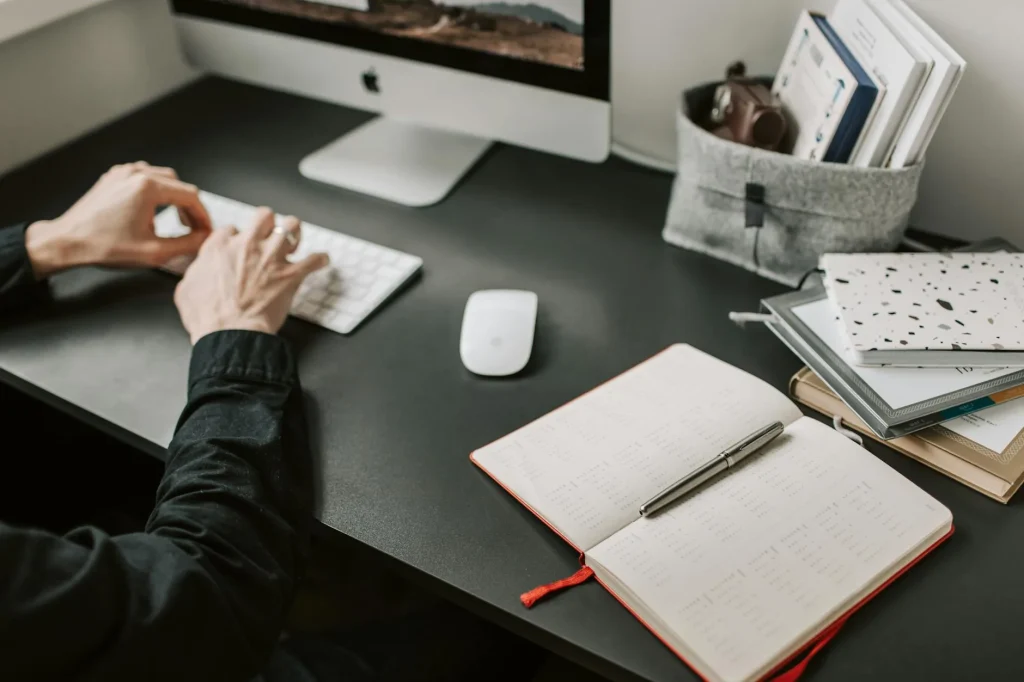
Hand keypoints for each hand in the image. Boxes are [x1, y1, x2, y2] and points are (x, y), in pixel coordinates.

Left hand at [25, 162, 211, 277]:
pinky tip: (152, 210)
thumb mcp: (155, 252)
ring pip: (162, 178)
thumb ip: (188, 244)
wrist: (67, 242)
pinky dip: (155, 191)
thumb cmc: (104, 246)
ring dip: (173, 197)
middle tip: (193, 228)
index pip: (191, 196)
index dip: (203, 216)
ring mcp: (122, 173)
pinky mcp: (112, 178)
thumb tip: (205, 238)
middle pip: (178, 185)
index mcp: (148, 187)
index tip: (206, 231)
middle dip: (189, 207)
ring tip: (175, 219)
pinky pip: (143, 177)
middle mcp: (136, 174)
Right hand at [174, 208, 329, 343]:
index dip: (237, 238)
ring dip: (295, 233)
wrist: (230, 332)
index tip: (240, 248)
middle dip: (269, 223)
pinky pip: (314, 259)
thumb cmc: (207, 316)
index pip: (232, 229)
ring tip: (295, 242)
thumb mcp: (186, 288)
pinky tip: (321, 261)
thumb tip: (200, 270)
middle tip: (271, 235)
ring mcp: (272, 258)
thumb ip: (196, 272)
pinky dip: (319, 260)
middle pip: (264, 216)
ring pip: (292, 226)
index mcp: (220, 247)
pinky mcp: (291, 274)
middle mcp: (248, 245)